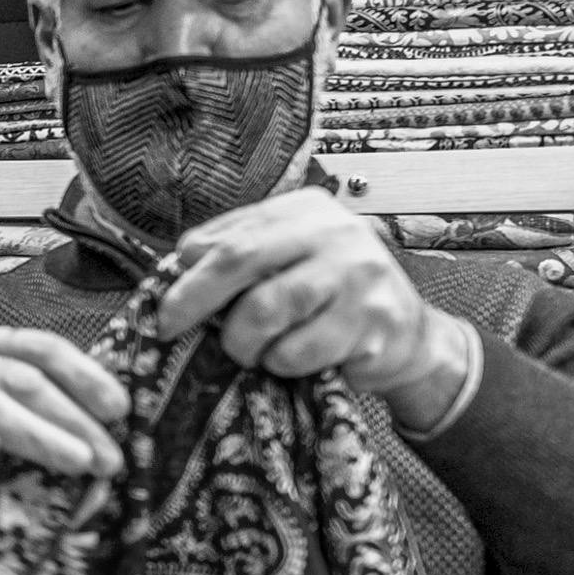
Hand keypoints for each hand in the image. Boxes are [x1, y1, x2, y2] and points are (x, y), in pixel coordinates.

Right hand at [0, 325, 128, 521]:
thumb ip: (48, 415)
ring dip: (38, 435)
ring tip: (77, 463)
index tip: (120, 410)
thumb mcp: (10, 417)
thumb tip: (111, 438)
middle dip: (72, 418)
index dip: (85, 375)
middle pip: (23, 380)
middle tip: (108, 456)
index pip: (43, 349)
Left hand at [155, 186, 475, 431]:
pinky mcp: (373, 321)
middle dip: (195, 300)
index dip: (188, 275)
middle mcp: (335, 232)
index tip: (164, 308)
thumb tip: (178, 264)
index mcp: (306, 210)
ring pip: (265, 310)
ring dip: (243, 342)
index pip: (231, 237)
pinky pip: (298, 351)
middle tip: (172, 330)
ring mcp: (358, 274)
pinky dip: (282, 364)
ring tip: (250, 351)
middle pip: (242, 260)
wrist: (409, 337)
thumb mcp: (288, 262)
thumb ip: (239, 254)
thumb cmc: (332, 300)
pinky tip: (295, 361)